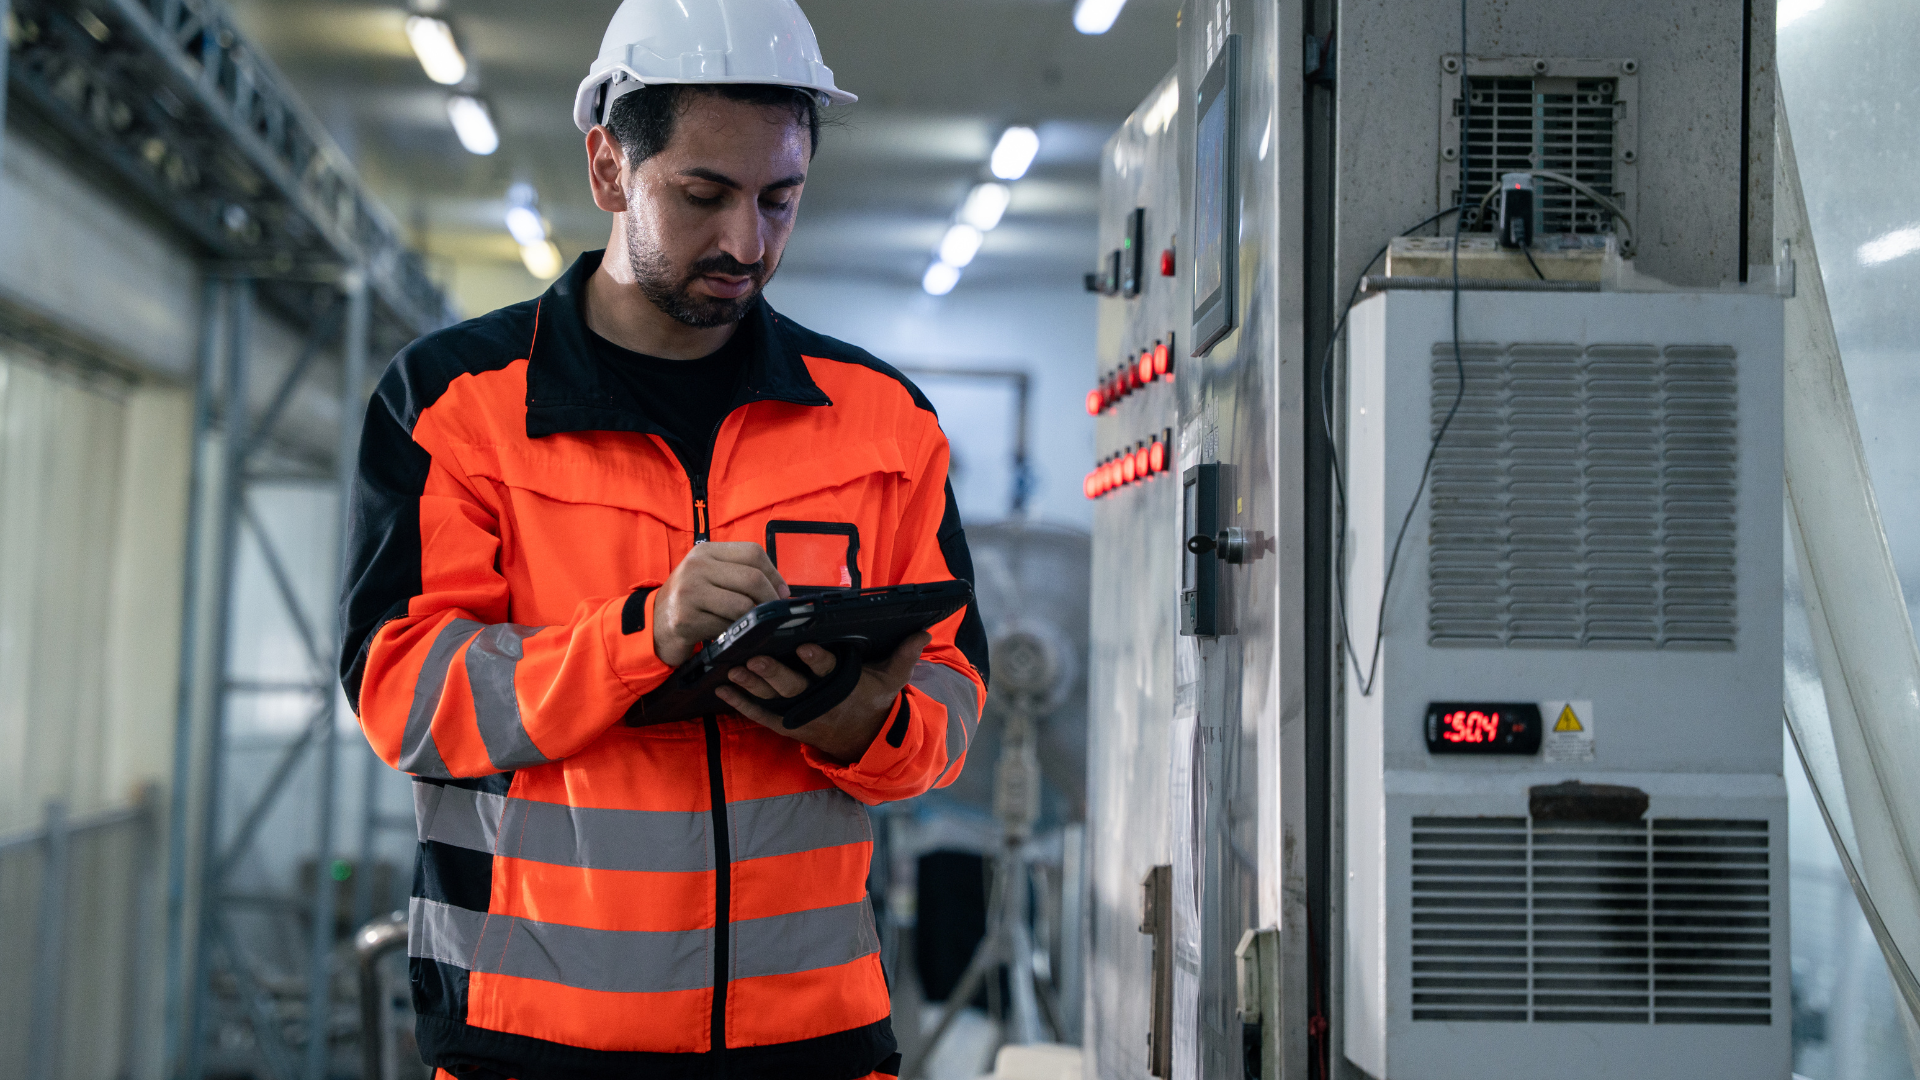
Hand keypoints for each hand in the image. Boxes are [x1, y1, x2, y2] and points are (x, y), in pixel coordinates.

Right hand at [651, 542, 788, 667]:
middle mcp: (696, 566)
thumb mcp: (711, 576)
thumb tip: (783, 591)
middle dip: (771, 599)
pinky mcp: (686, 619)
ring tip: (753, 624)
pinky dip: (736, 632)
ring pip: (743, 605)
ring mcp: (689, 592)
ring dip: (754, 619)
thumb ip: (741, 575)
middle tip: (775, 614)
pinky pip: (727, 626)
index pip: (753, 552)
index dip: (774, 574)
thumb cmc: (692, 601)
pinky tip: (732, 633)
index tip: (783, 593)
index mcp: (706, 551)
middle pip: (752, 578)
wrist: (654, 624)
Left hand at [716, 631, 931, 763]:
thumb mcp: (892, 679)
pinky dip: (741, 703)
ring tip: (732, 668)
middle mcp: (819, 699)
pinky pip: (760, 714)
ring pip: (772, 699)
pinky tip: (722, 687)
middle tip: (753, 658)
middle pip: (793, 686)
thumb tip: (923, 632)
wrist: (863, 741)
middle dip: (773, 673)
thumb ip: (904, 655)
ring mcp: (800, 713)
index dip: (817, 659)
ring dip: (751, 685)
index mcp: (843, 684)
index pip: (829, 670)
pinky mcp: (786, 723)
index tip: (804, 646)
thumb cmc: (874, 700)